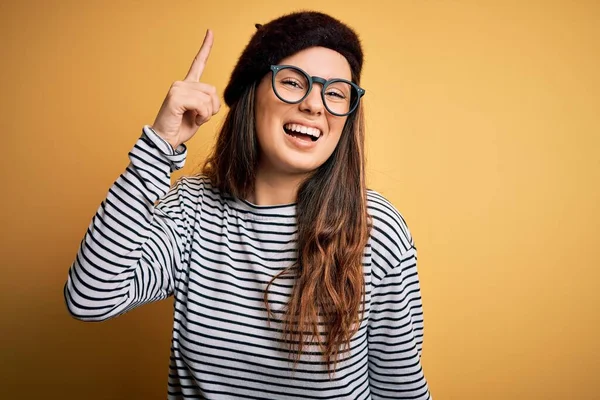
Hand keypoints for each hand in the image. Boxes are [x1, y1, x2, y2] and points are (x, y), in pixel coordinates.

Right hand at [151, 30, 219, 148]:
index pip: (198, 63)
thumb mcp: (200, 113)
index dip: (205, 48)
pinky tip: (192, 120)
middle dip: (212, 108)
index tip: (210, 32)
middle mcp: (182, 83)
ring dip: (207, 113)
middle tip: (200, 117)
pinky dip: (202, 116)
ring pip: (208, 97)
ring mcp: (177, 88)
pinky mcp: (175, 97)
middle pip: (213, 90)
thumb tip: (215, 99)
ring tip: (195, 119)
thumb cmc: (181, 128)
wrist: (166, 140)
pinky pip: (201, 104)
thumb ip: (207, 102)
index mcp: (188, 85)